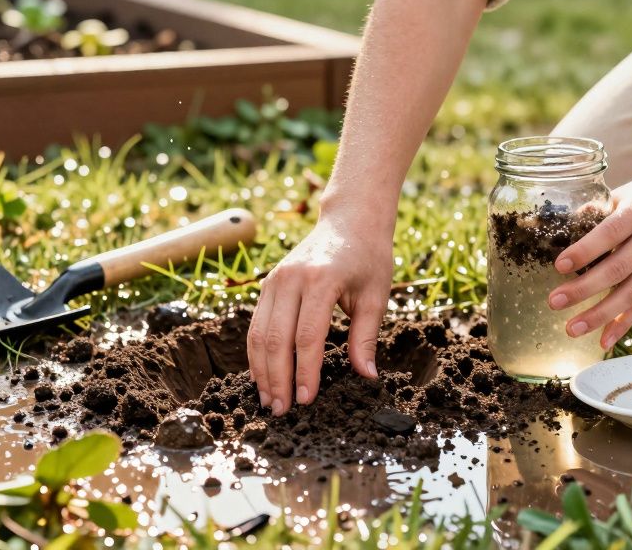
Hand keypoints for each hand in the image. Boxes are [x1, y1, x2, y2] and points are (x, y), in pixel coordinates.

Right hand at [248, 212, 393, 415]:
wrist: (350, 220)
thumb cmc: (369, 258)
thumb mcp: (376, 296)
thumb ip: (366, 337)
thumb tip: (366, 376)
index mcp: (321, 280)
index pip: (307, 337)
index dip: (305, 372)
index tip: (306, 400)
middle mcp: (291, 279)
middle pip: (275, 338)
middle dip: (277, 379)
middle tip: (282, 411)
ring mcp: (275, 280)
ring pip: (258, 333)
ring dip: (261, 371)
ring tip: (269, 401)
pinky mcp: (268, 284)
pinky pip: (256, 324)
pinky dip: (256, 352)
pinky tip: (262, 376)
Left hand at [548, 172, 631, 349]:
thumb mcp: (623, 193)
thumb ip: (595, 211)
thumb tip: (559, 226)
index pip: (610, 234)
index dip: (585, 252)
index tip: (559, 266)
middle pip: (618, 269)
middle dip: (584, 289)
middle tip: (555, 302)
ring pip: (631, 293)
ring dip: (600, 314)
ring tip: (573, 328)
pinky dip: (624, 324)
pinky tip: (604, 340)